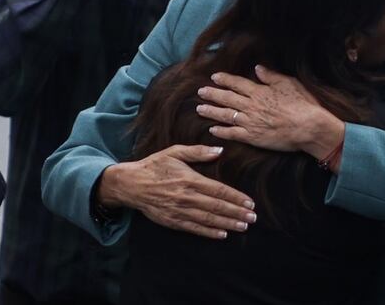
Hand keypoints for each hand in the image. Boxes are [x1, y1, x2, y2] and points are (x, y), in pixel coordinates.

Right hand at [98, 144, 256, 239]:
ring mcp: (179, 210)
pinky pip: (194, 228)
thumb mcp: (174, 152)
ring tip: (243, 227)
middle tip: (252, 218)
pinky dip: (209, 232)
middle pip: (217, 207)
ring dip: (227, 224)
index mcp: (189, 179)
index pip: (218, 190)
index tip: (250, 202)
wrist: (131, 184)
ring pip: (208, 219)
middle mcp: (186, 197)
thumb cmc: (154, 166)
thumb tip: (219, 150)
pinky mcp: (172, 220)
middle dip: (237, 213)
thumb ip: (197, 151)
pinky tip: (222, 234)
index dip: (236, 197)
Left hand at [197, 65, 344, 158]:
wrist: (308, 127)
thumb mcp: (288, 83)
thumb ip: (271, 76)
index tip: (214, 77)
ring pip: (225, 115)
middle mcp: (251, 105)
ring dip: (211, 111)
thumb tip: (257, 68)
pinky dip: (221, 131)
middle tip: (200, 92)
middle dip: (212, 94)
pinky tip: (212, 130)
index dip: (225, 80)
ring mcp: (250, 121)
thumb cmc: (302, 104)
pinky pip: (232, 133)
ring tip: (200, 109)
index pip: (237, 83)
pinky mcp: (252, 137)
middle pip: (227, 98)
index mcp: (259, 91)